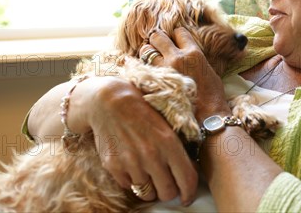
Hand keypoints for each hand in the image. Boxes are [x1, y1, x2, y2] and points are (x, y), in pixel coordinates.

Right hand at [73, 76, 197, 204]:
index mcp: (169, 143)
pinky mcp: (114, 166)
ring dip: (150, 188)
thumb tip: (189, 171)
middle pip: (167, 193)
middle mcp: (152, 155)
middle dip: (169, 191)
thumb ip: (178, 148)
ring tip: (149, 174)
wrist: (110, 103)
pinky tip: (133, 165)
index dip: (189, 192)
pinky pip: (128, 186)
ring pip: (147, 193)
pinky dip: (132, 180)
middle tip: (167, 183)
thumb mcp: (167, 125)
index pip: (187, 179)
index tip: (187, 197)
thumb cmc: (143, 111)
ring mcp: (131, 163)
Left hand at [141, 28, 230, 121]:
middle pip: (158, 36)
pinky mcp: (154, 83)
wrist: (208, 117)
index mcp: (194, 53)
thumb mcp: (209, 70)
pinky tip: (148, 72)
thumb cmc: (213, 96)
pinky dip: (144, 68)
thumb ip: (195, 59)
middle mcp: (177, 58)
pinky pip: (142, 68)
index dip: (176, 35)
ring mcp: (164, 70)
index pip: (178, 32)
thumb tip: (186, 54)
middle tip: (159, 47)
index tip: (175, 41)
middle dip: (158, 40)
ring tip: (152, 59)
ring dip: (148, 53)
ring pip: (146, 50)